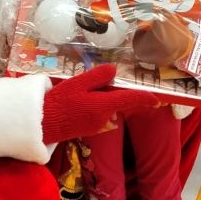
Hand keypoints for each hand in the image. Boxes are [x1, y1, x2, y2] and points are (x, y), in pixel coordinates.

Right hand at [41, 63, 159, 142]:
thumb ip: (97, 76)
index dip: (145, 98)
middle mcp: (105, 118)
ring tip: (84, 89)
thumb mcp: (77, 84)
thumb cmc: (59, 102)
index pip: (130, 100)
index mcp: (104, 106)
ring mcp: (99, 125)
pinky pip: (101, 112)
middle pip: (119, 101)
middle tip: (99, 81)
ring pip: (109, 106)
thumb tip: (114, 70)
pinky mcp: (91, 129)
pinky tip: (81, 99)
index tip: (157, 98)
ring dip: (104, 97)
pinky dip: (97, 104)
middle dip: (115, 91)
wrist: (43, 124)